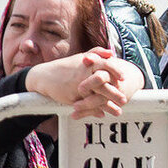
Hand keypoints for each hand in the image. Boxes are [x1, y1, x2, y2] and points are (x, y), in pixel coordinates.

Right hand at [24, 49, 143, 118]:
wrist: (44, 76)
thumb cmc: (65, 67)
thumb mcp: (80, 58)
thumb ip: (96, 54)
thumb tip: (111, 53)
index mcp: (87, 63)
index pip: (106, 65)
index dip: (116, 71)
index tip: (124, 79)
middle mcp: (83, 74)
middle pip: (103, 84)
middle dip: (114, 93)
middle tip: (124, 100)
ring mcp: (77, 86)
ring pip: (96, 97)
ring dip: (108, 106)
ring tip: (118, 112)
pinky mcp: (72, 97)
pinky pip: (86, 105)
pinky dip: (95, 110)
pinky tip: (103, 114)